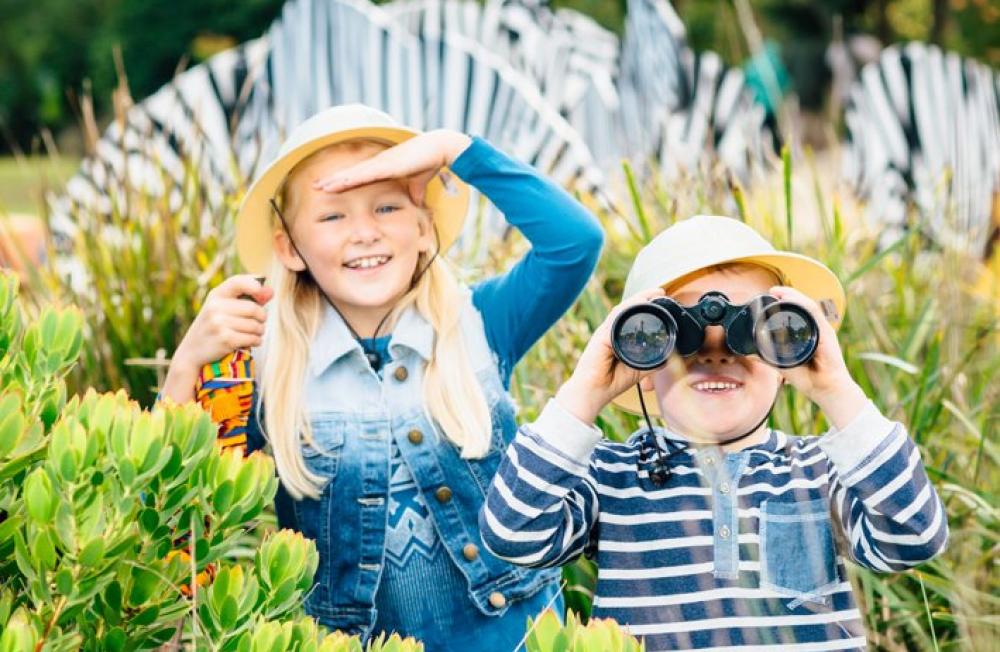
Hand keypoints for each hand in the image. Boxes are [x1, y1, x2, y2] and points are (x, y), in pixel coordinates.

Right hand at [171, 275, 272, 372]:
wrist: (192, 351)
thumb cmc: (213, 326)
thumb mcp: (223, 308)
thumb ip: (248, 298)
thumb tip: (271, 291)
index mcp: (215, 295)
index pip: (237, 282)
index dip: (254, 285)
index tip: (261, 292)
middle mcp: (215, 307)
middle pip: (254, 308)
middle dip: (262, 317)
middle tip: (259, 322)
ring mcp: (219, 323)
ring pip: (255, 325)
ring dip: (260, 331)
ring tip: (255, 333)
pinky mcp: (225, 339)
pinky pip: (252, 338)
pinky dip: (256, 341)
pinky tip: (252, 341)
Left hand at [312, 129, 471, 206]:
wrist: (439, 148)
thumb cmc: (429, 161)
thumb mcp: (418, 182)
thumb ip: (415, 193)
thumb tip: (416, 203)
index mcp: (383, 167)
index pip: (358, 176)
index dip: (343, 181)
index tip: (329, 186)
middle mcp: (378, 164)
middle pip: (350, 174)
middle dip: (333, 181)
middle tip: (315, 186)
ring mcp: (380, 164)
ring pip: (353, 174)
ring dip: (336, 181)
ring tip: (320, 186)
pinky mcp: (386, 166)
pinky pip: (364, 175)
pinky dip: (351, 179)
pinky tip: (339, 183)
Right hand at [555, 288, 666, 423]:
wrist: (593, 392)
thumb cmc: (612, 381)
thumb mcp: (638, 368)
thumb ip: (652, 361)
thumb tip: (669, 355)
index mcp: (617, 337)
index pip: (630, 315)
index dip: (645, 305)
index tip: (660, 297)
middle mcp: (609, 331)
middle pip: (626, 308)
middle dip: (643, 297)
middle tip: (660, 291)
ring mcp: (604, 333)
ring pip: (621, 311)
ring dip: (637, 300)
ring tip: (652, 294)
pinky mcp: (600, 338)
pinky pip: (613, 321)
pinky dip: (626, 312)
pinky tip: (637, 306)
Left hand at [768, 285, 866, 427]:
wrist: (826, 391)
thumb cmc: (809, 378)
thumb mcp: (782, 364)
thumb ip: (767, 356)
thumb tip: (748, 351)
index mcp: (809, 333)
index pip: (799, 310)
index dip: (786, 300)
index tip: (770, 294)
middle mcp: (817, 328)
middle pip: (803, 304)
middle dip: (788, 294)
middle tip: (771, 290)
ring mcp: (823, 330)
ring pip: (808, 305)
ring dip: (793, 295)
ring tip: (778, 291)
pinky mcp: (826, 334)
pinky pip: (814, 314)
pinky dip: (802, 304)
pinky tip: (791, 300)